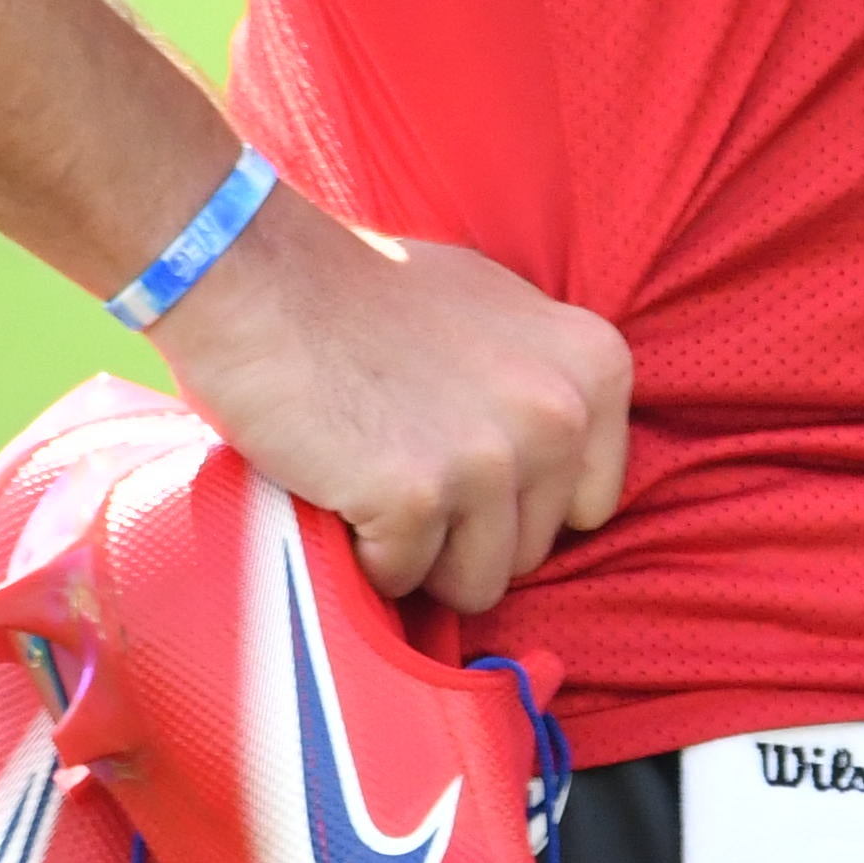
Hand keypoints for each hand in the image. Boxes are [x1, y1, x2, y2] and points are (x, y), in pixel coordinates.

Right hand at [144, 187, 629, 610]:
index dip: (520, 502)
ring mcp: (491, 457)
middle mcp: (560, 413)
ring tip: (375, 482)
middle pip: (531, 551)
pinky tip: (340, 490)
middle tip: (405, 471)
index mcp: (596, 367)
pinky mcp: (416, 495)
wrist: (268, 278)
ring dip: (419, 554)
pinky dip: (363, 556)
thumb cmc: (372, 293)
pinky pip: (401, 581)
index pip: (590, 503)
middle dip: (466, 534)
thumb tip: (560, 455)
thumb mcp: (502, 314)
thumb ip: (544, 382)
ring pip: (475, 583)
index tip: (465, 468)